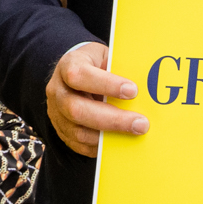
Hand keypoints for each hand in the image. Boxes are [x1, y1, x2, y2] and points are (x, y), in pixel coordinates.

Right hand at [45, 43, 144, 157]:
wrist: (75, 74)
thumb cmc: (96, 65)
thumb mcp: (105, 57)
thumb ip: (119, 69)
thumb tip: (145, 87)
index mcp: (68, 65)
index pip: (80, 75)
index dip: (106, 84)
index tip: (133, 91)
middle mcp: (57, 91)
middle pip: (77, 109)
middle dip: (112, 119)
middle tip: (141, 123)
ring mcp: (56, 114)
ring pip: (79, 132)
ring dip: (110, 135)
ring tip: (135, 133)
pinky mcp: (62, 131)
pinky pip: (80, 145)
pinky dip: (102, 146)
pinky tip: (120, 141)